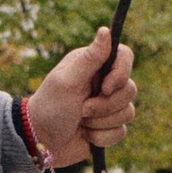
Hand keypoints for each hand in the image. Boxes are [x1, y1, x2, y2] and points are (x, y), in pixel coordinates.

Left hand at [25, 26, 137, 167]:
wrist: (41, 142)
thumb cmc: (50, 107)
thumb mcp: (67, 81)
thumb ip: (90, 58)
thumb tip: (106, 30)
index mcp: (93, 65)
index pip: (125, 56)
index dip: (121, 73)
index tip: (105, 88)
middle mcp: (103, 82)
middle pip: (130, 89)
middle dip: (105, 105)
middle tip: (82, 110)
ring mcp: (108, 105)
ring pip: (128, 112)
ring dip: (101, 122)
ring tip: (80, 121)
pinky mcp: (109, 126)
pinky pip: (121, 132)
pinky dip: (101, 136)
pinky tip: (85, 134)